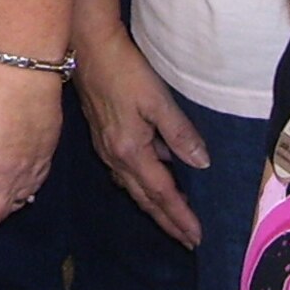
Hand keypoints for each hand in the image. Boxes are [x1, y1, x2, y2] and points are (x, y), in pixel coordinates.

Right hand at [74, 21, 206, 247]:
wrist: (88, 48)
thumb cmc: (125, 70)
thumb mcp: (158, 100)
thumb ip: (180, 133)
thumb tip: (202, 164)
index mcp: (131, 151)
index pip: (161, 193)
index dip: (180, 217)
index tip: (197, 238)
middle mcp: (115, 157)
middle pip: (145, 198)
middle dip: (168, 221)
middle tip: (188, 241)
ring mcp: (106, 149)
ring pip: (134, 188)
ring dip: (155, 206)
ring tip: (174, 219)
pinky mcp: (103, 138)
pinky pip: (126, 174)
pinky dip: (143, 187)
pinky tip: (153, 180)